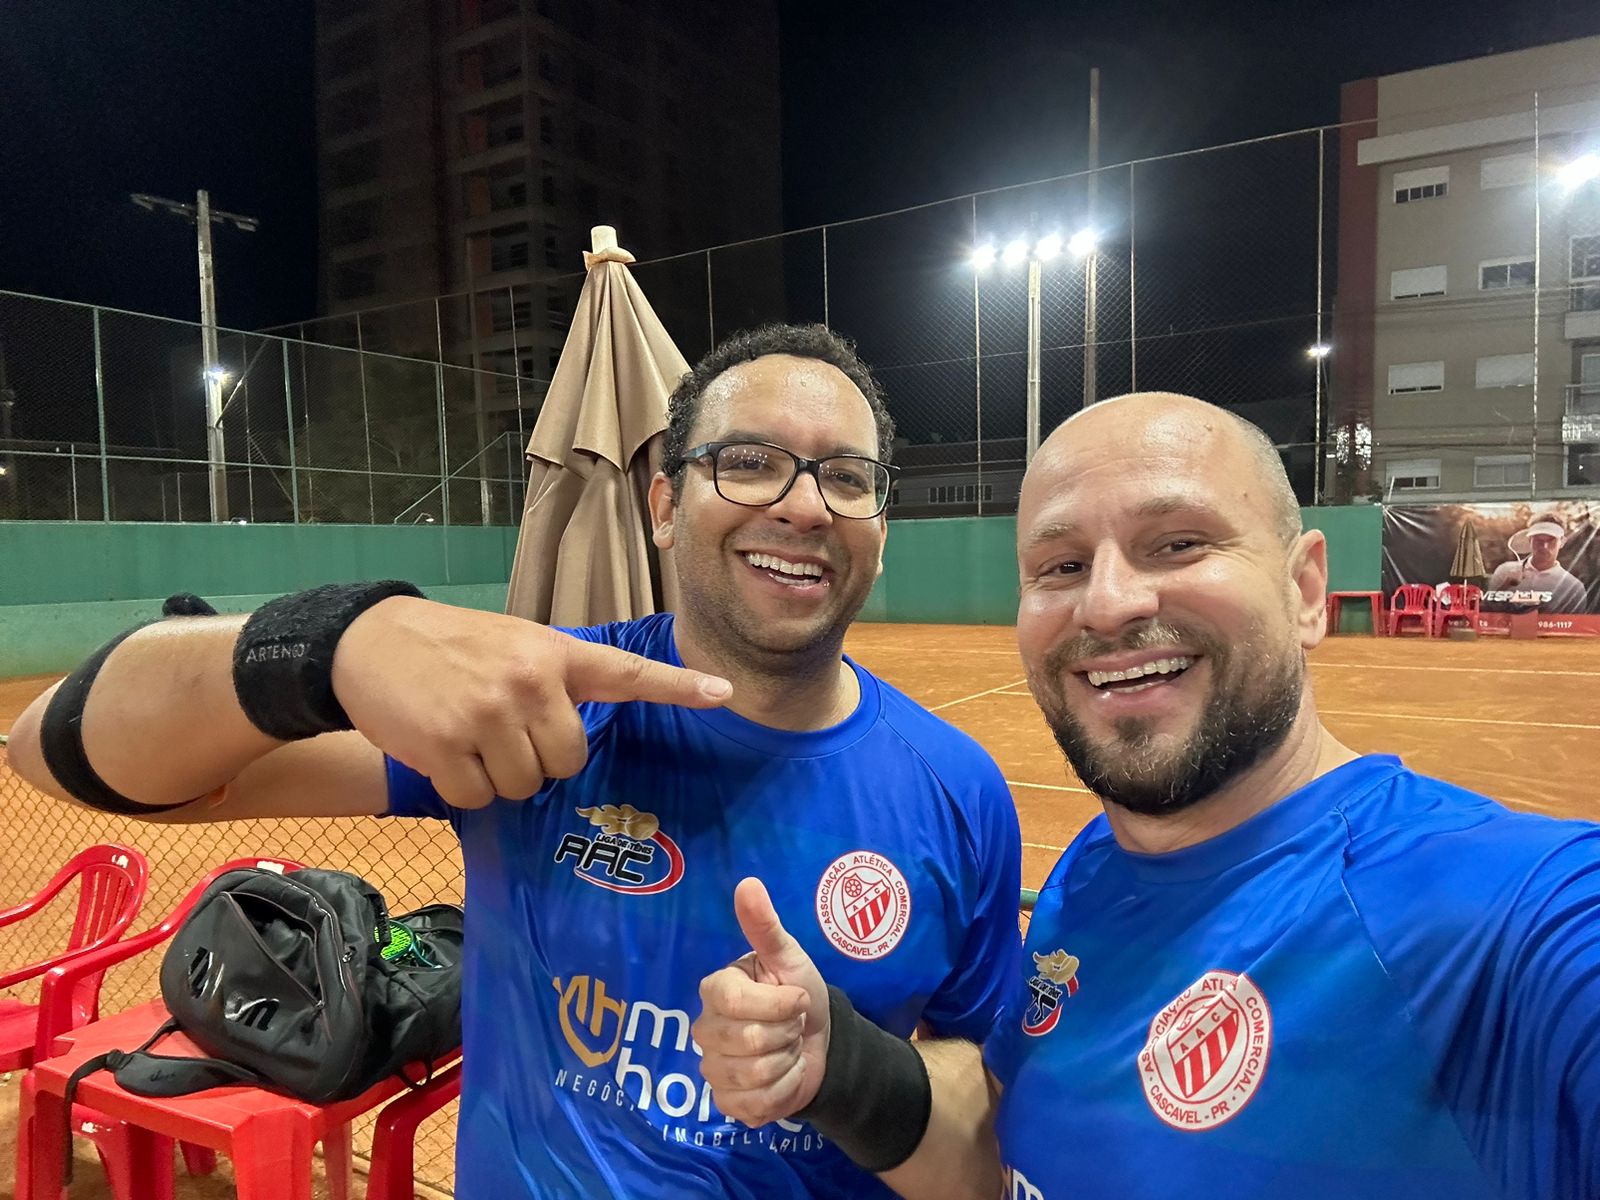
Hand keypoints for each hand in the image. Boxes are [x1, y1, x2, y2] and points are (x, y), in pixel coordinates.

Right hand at [331, 597, 730, 807]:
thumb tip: (575, 739)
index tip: (724, 693)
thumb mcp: (513, 643)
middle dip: (538, 759)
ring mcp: (488, 713)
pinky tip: (442, 749)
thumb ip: (555, 678)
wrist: (367, 639)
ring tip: (469, 734)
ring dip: (497, 775)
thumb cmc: (451, 647)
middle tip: (503, 729)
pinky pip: (478, 798)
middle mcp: (530, 681)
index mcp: (554, 653)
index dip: (678, 686)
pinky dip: (461, 787)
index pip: (626, 672)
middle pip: (568, 761)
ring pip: (523, 785)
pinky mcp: (446, 743)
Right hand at [694, 878, 830, 1126]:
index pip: (736, 1002)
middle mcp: (705, 1029)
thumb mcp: (789, 958)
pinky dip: (783, 1092)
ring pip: (754, 1075)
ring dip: (787, 1062)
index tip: (797, 1000)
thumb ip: (765, 926)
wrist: (820, 1042)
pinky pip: (755, 1105)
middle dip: (787, 1033)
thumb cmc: (800, 993)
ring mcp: (712, 1069)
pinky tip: (784, 1077)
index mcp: (716, 990)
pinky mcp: (726, 1103)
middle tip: (792, 1025)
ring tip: (788, 1048)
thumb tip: (747, 883)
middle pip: (747, 1042)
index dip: (779, 1004)